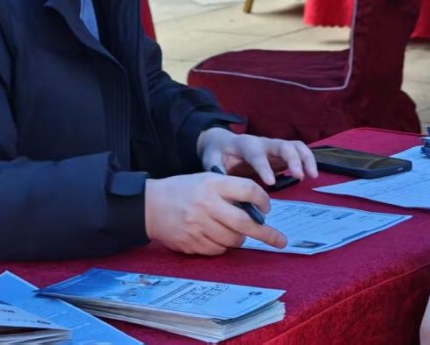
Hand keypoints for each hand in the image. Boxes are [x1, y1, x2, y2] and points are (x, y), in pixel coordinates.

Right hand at [144, 172, 286, 254]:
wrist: (149, 205)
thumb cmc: (182, 190)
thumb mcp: (206, 180)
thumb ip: (229, 191)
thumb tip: (257, 210)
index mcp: (213, 184)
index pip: (248, 190)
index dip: (263, 200)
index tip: (267, 208)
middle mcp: (207, 204)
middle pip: (245, 222)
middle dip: (267, 233)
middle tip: (280, 240)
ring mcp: (199, 226)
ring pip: (233, 239)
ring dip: (240, 238)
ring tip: (234, 230)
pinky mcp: (192, 243)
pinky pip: (218, 249)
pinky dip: (222, 245)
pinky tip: (215, 235)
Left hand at [197, 127, 318, 185]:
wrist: (221, 141)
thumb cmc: (216, 152)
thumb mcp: (211, 159)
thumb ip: (217, 171)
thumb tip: (226, 188)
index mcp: (244, 144)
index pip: (256, 154)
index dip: (264, 167)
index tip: (270, 182)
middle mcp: (262, 142)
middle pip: (281, 145)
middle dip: (292, 159)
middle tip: (299, 176)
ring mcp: (273, 146)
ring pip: (294, 145)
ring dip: (305, 158)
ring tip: (311, 176)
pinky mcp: (281, 152)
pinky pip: (299, 150)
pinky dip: (308, 160)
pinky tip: (311, 174)